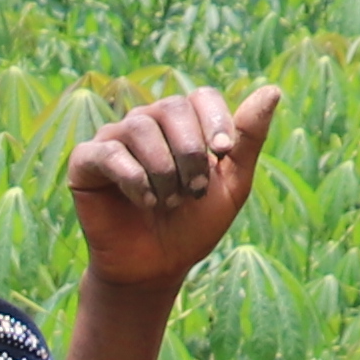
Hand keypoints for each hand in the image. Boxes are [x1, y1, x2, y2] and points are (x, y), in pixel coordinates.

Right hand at [71, 83, 281, 293]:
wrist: (155, 268)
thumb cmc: (193, 226)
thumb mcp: (232, 185)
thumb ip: (248, 139)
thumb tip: (273, 90)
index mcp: (182, 123)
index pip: (201, 96)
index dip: (215, 121)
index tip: (222, 155)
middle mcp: (147, 122)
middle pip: (171, 108)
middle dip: (189, 152)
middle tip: (194, 192)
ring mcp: (113, 138)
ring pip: (139, 127)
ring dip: (163, 170)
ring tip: (169, 203)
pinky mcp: (86, 161)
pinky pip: (109, 152)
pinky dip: (133, 179)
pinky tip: (144, 203)